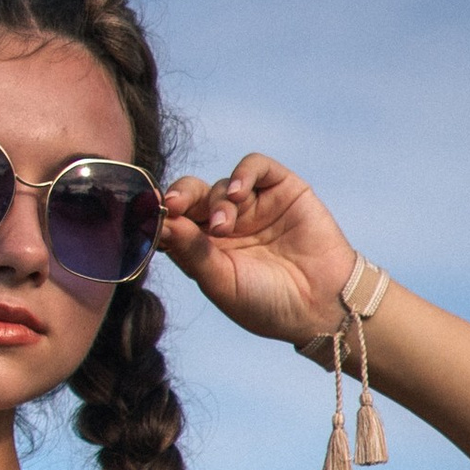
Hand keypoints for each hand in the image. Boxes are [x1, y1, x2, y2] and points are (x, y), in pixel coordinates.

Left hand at [157, 155, 358, 346]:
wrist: (321, 303)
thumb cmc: (267, 303)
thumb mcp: (221, 282)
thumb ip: (191, 252)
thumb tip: (160, 222)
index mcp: (206, 251)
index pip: (174, 224)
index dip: (161, 217)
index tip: (148, 216)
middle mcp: (226, 225)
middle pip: (191, 198)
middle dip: (179, 198)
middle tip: (172, 205)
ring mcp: (253, 206)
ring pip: (218, 185)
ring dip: (215, 201)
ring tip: (224, 225)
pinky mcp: (280, 188)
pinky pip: (254, 167)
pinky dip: (241, 174)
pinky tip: (237, 192)